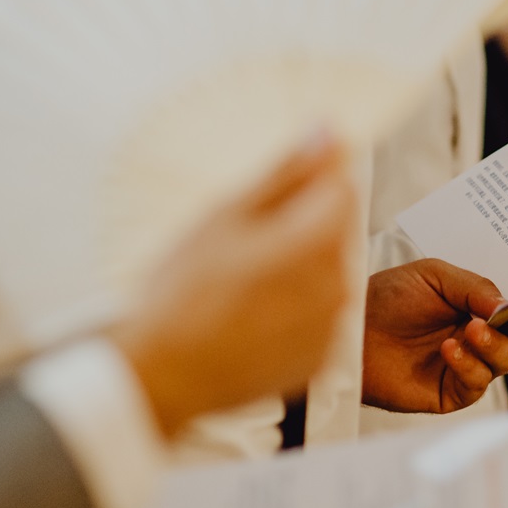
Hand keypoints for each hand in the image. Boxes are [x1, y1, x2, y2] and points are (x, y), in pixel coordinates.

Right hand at [111, 133, 353, 437]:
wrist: (164, 375)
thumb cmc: (183, 294)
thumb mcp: (226, 217)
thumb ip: (286, 174)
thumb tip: (327, 132)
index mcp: (315, 242)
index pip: (343, 189)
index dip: (315, 180)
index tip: (283, 187)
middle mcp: (335, 284)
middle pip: (335, 232)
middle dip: (300, 227)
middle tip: (245, 242)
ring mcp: (330, 325)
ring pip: (326, 274)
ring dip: (297, 268)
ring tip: (241, 283)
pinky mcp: (319, 356)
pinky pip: (316, 315)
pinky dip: (294, 309)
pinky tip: (251, 315)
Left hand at [362, 260, 507, 412]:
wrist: (350, 332)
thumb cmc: (388, 297)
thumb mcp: (434, 276)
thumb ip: (475, 286)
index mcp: (484, 301)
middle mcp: (484, 332)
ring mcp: (472, 363)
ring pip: (507, 358)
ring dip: (494, 343)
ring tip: (469, 329)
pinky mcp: (455, 391)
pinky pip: (478, 381)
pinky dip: (467, 364)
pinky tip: (448, 349)